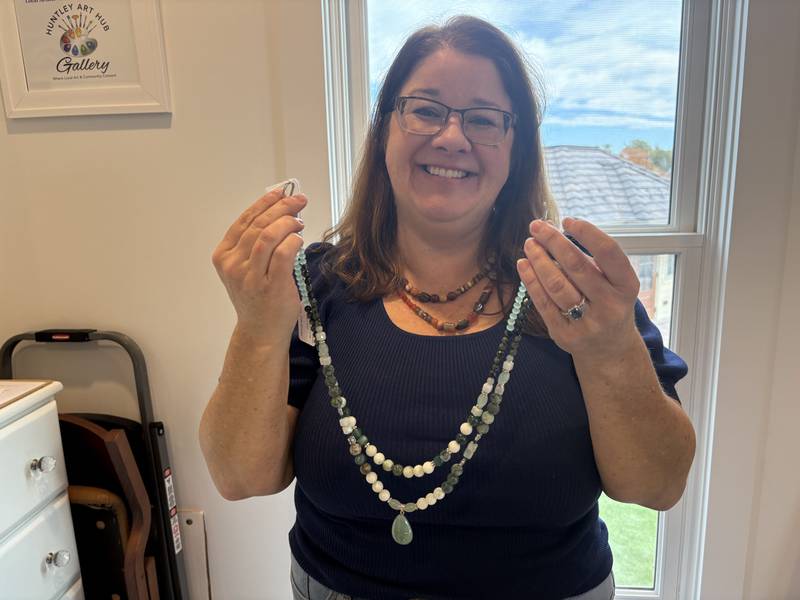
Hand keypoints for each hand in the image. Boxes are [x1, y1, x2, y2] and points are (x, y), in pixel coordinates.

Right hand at [211, 188, 306, 341]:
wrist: (260, 331)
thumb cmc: (257, 297)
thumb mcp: (246, 268)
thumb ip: (255, 243)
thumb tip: (279, 212)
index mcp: (224, 256)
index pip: (244, 220)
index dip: (265, 203)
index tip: (282, 192)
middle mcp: (233, 265)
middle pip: (258, 225)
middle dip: (282, 207)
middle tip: (299, 201)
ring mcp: (250, 276)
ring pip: (269, 235)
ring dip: (288, 222)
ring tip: (300, 221)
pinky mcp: (271, 286)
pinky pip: (283, 253)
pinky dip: (293, 240)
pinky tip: (299, 238)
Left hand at [515, 217, 640, 357]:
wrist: (609, 349)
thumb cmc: (607, 302)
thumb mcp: (611, 281)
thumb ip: (588, 258)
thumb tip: (551, 228)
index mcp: (626, 286)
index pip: (609, 253)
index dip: (588, 233)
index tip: (568, 220)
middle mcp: (610, 305)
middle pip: (577, 267)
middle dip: (554, 242)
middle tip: (536, 226)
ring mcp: (588, 323)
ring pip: (557, 286)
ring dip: (539, 261)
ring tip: (529, 244)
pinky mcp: (566, 335)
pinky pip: (544, 304)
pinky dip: (531, 281)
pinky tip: (524, 264)